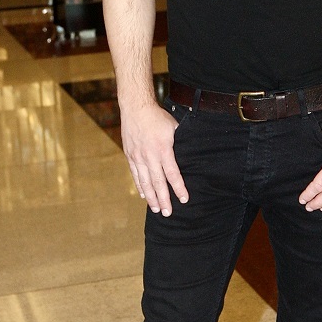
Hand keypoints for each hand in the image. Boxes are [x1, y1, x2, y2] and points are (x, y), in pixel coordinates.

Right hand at [120, 100, 188, 215]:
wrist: (135, 108)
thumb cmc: (157, 117)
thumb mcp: (174, 128)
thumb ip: (180, 143)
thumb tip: (191, 154)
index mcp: (163, 150)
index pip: (172, 174)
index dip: (178, 188)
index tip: (184, 199)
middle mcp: (149, 156)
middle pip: (158, 183)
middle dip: (164, 199)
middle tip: (168, 213)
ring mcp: (138, 157)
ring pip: (145, 182)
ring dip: (151, 197)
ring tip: (157, 209)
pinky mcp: (130, 156)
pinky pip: (135, 175)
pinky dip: (140, 186)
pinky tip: (144, 195)